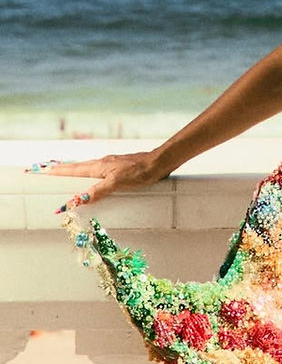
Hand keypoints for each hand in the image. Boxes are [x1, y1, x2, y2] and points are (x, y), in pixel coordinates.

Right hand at [33, 149, 172, 212]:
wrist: (159, 162)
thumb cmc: (140, 172)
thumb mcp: (117, 183)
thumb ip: (97, 191)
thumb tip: (76, 200)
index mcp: (99, 166)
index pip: (72, 170)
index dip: (56, 171)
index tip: (40, 170)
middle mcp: (102, 163)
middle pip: (76, 167)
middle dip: (60, 169)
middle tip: (44, 169)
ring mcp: (111, 165)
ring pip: (87, 167)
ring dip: (73, 170)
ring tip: (62, 172)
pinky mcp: (119, 168)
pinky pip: (97, 171)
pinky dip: (87, 173)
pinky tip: (92, 176)